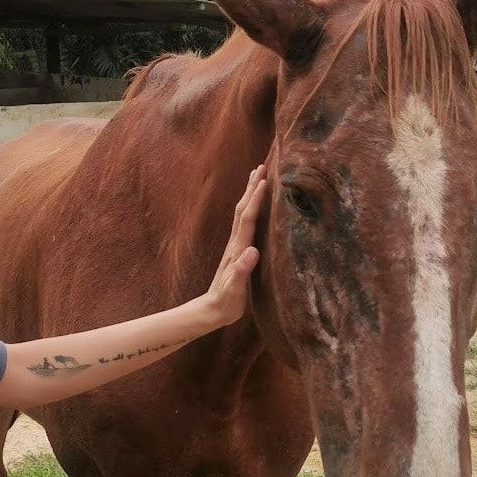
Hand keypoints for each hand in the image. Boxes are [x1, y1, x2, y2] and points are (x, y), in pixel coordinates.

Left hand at [202, 164, 266, 327]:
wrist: (211, 310)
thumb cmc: (226, 302)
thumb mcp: (235, 289)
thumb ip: (242, 271)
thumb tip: (252, 252)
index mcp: (238, 250)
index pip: (247, 220)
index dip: (256, 200)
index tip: (264, 181)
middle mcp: (235, 244)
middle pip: (243, 209)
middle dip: (252, 188)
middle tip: (262, 166)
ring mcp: (235, 246)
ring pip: (242, 213)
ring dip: (250, 194)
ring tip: (258, 177)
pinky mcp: (238, 251)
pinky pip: (245, 223)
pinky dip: (250, 208)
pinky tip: (255, 206)